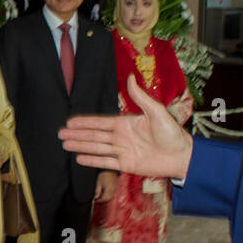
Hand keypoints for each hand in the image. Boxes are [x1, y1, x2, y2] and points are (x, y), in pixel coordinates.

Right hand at [59, 74, 193, 178]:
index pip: (100, 123)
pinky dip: (92, 161)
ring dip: (81, 146)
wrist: (182, 155)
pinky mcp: (126, 165)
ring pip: (97, 148)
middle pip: (94, 135)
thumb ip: (140, 97)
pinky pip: (106, 162)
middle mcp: (121, 137)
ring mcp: (122, 151)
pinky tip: (79, 159)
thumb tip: (131, 77)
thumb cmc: (172, 133)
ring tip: (65, 145)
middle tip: (60, 134)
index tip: (70, 122)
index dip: (84, 122)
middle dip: (77, 135)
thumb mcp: (156, 111)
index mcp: (126, 123)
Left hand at [94, 170, 117, 201]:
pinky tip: (105, 193)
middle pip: (108, 199)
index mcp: (108, 190)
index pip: (104, 199)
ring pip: (110, 197)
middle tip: (97, 199)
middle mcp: (113, 191)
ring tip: (100, 196)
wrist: (110, 170)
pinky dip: (108, 195)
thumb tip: (96, 197)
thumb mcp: (98, 183)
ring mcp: (115, 189)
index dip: (99, 200)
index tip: (95, 200)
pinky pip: (112, 194)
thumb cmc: (103, 175)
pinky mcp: (116, 187)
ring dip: (105, 198)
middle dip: (102, 200)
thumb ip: (97, 191)